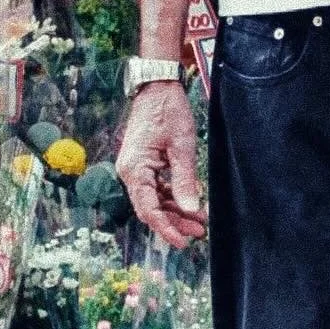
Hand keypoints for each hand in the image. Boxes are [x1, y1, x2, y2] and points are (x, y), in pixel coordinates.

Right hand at [116, 81, 206, 247]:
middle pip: (150, 208)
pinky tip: (190, 202)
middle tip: (199, 231)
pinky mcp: (143, 163)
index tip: (183, 242)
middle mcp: (130, 172)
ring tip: (199, 220)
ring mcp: (135, 168)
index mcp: (135, 169)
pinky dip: (171, 196)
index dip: (166, 228)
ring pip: (154, 199)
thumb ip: (185, 180)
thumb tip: (191, 209)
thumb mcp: (182, 147)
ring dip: (175, 210)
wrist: (157, 86)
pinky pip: (155, 187)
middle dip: (174, 222)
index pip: (149, 209)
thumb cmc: (168, 112)